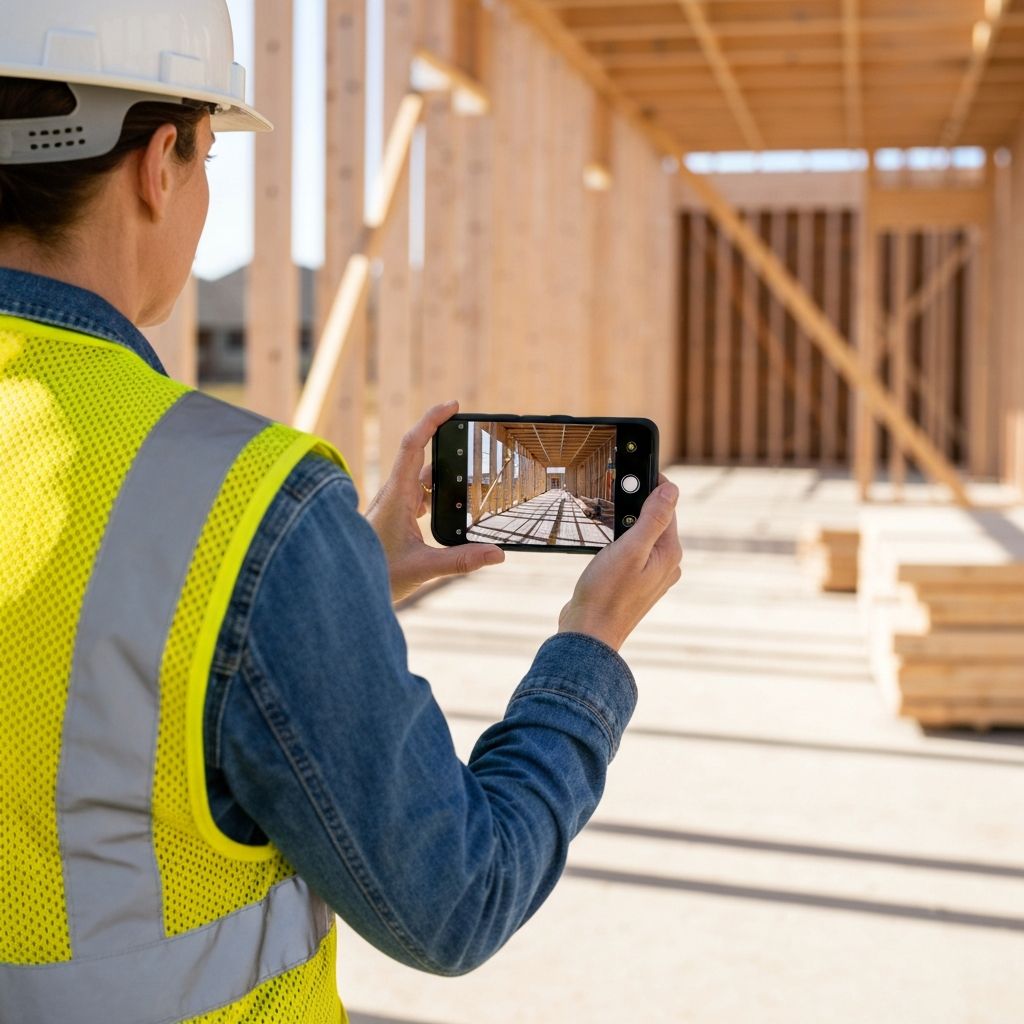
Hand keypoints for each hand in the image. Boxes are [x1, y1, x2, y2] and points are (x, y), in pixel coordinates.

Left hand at [366, 400, 504, 603]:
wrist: (345, 588)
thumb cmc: (376, 575)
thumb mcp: (423, 569)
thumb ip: (461, 561)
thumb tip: (497, 554)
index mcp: (397, 495)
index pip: (414, 444)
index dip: (432, 419)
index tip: (453, 405)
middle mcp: (394, 494)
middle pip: (421, 455)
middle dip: (447, 442)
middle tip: (473, 436)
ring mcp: (394, 504)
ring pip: (421, 477)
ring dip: (444, 472)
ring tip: (473, 473)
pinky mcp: (396, 516)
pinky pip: (419, 493)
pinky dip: (438, 492)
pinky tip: (453, 505)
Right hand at [557, 474, 682, 650]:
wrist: (588, 635)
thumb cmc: (606, 594)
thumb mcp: (630, 549)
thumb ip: (652, 518)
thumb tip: (672, 489)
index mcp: (669, 554)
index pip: (667, 507)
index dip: (651, 484)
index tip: (633, 465)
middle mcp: (665, 565)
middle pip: (655, 520)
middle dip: (634, 502)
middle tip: (612, 487)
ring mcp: (650, 575)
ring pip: (641, 535)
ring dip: (625, 521)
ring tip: (604, 512)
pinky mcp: (633, 582)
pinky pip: (632, 551)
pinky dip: (619, 539)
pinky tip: (604, 541)